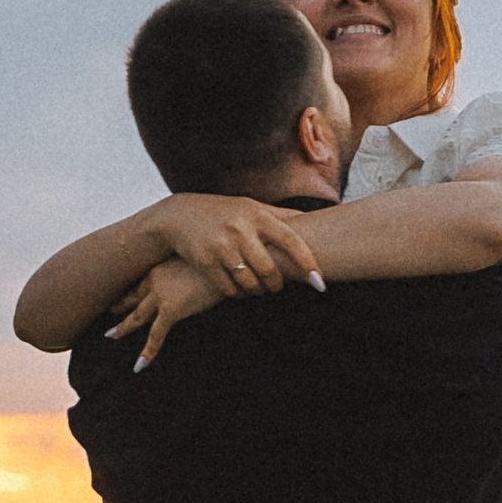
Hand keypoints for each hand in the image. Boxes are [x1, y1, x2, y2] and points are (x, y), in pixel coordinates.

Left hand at [109, 255, 224, 368]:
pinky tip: (139, 365)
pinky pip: (156, 335)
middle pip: (132, 295)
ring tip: (110, 335)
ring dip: (123, 326)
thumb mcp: (200, 257)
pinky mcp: (171, 310)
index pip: (142, 278)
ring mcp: (161, 295)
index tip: (122, 292)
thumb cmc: (221, 256)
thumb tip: (198, 273)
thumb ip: (192, 266)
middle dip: (119, 304)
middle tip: (108, 310)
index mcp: (162, 264)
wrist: (229, 260)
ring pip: (137, 316)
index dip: (131, 287)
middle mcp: (156, 278)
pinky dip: (147, 351)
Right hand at [159, 193, 320, 296]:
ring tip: (259, 289)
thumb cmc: (225, 212)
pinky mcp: (204, 262)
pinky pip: (229, 290)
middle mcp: (240, 229)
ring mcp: (220, 246)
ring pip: (250, 284)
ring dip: (258, 292)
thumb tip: (322, 219)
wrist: (179, 216)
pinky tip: (240, 290)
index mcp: (257, 215)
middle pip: (269, 271)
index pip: (290, 240)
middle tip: (276, 287)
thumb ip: (282, 216)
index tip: (319, 281)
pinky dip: (239, 295)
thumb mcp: (252, 207)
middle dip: (276, 285)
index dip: (307, 262)